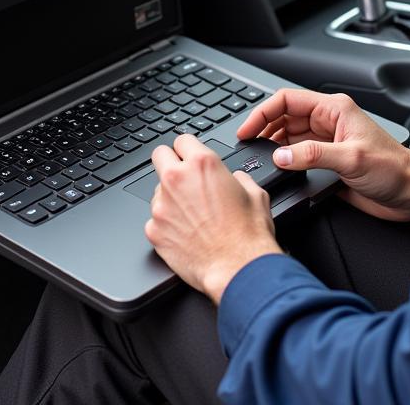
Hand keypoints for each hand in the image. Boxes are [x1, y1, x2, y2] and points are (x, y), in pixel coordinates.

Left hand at [144, 134, 283, 304]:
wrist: (238, 269)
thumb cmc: (249, 234)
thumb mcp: (255, 192)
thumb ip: (238, 177)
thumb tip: (233, 179)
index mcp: (203, 164)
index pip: (182, 140)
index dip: (189, 149)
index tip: (190, 156)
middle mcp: (178, 179)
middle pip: (159, 155)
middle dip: (170, 162)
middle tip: (183, 177)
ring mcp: (162, 205)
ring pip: (157, 190)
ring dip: (170, 196)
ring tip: (191, 215)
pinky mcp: (154, 230)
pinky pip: (155, 218)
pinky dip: (166, 223)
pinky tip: (184, 233)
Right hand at [237, 89, 409, 225]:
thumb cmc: (394, 169)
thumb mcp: (351, 159)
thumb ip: (313, 155)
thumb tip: (282, 155)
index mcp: (334, 110)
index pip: (288, 100)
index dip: (263, 112)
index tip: (247, 129)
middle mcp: (328, 123)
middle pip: (284, 117)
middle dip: (263, 128)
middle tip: (246, 145)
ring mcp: (326, 142)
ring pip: (288, 136)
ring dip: (272, 145)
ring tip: (257, 157)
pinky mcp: (327, 162)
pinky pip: (297, 156)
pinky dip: (283, 161)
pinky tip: (277, 170)